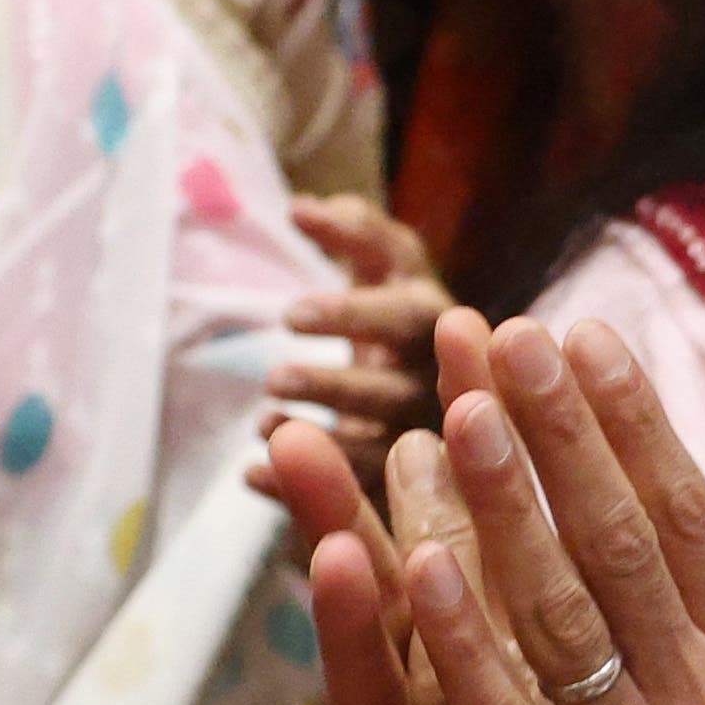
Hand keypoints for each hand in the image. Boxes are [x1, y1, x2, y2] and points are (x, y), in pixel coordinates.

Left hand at [252, 198, 450, 502]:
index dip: (352, 316)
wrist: (454, 392)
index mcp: (440, 325)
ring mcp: (428, 443)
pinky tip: (250, 474)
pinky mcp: (405, 490)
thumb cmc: (405, 321)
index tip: (287, 316)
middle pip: (395, 393)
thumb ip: (357, 234)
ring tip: (262, 423)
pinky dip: (298, 491)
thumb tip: (302, 206)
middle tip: (273, 379)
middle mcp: (443, 386)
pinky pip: (352, 498)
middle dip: (334, 387)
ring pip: (379, 452)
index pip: (407, 318)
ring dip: (321, 441)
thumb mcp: (394, 271)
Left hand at [388, 317, 704, 704]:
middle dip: (560, 434)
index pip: (687, 515)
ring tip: (455, 417)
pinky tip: (419, 569)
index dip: (632, 422)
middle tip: (502, 337)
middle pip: (617, 543)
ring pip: (560, 617)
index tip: (584, 335)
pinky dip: (466, 646)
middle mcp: (694, 698)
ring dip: (507, 511)